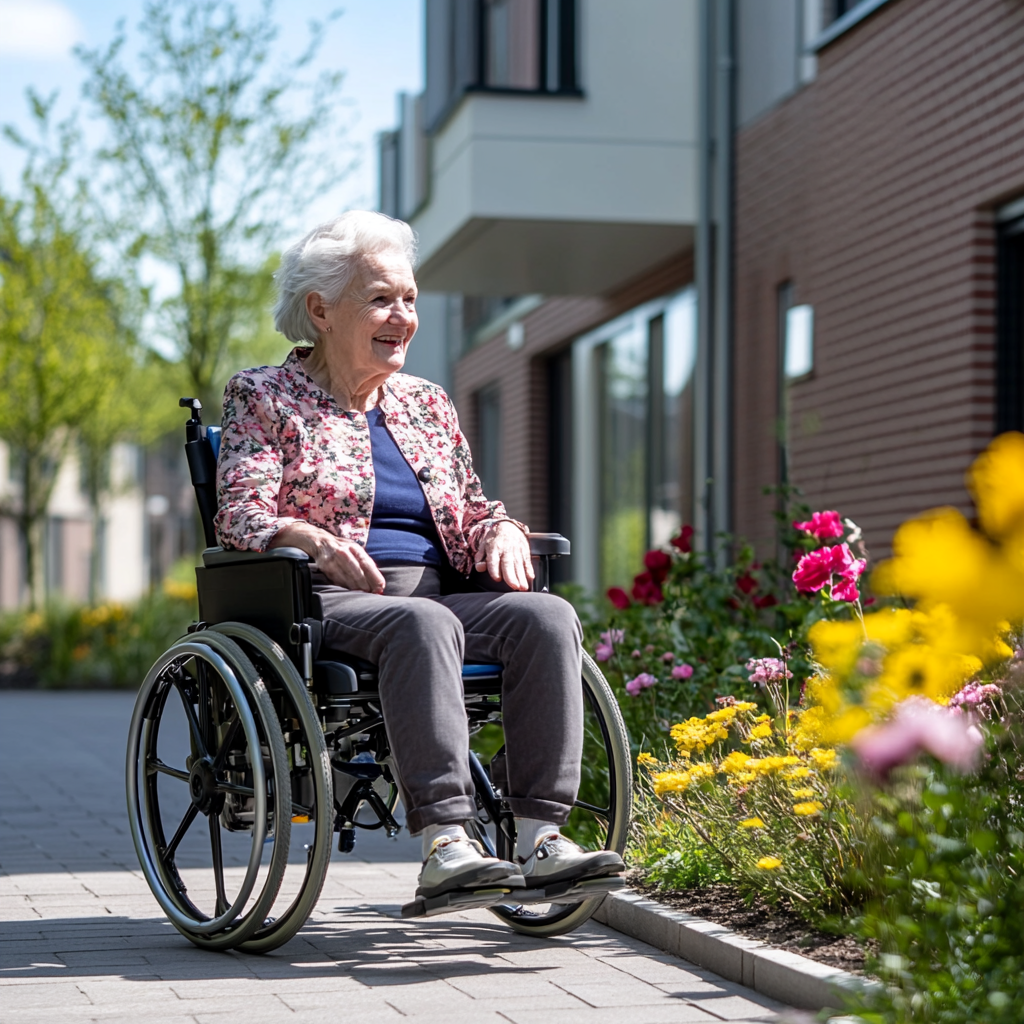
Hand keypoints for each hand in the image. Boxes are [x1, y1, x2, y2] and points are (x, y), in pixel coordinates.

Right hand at [271, 523, 385, 592]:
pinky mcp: (323, 561)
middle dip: (366, 581)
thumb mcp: (349, 551)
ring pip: (346, 571)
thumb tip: (375, 582)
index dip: (375, 575)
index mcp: (354, 547)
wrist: (313, 538)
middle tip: (372, 592)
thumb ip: (360, 563)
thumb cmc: (336, 548)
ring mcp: (333, 555)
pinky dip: (341, 583)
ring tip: (362, 593)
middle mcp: (345, 550)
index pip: (367, 562)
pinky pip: (334, 574)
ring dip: (355, 584)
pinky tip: (347, 589)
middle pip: (358, 567)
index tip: (381, 586)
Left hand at [474, 521, 534, 591]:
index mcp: (494, 548)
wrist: (508, 526)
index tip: (497, 579)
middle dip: (511, 576)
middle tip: (514, 586)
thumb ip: (480, 558)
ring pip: (519, 565)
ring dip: (522, 577)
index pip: (494, 561)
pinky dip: (529, 569)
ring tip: (523, 587)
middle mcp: (506, 550)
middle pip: (508, 564)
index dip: (495, 570)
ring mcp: (516, 550)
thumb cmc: (495, 538)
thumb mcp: (483, 545)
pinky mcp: (525, 551)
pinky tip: (531, 577)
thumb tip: (480, 568)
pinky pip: (527, 561)